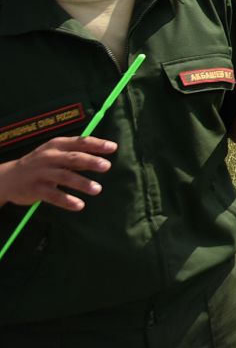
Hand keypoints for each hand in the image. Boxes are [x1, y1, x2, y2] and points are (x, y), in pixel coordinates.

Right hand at [0, 135, 116, 210]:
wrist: (8, 178)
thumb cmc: (40, 164)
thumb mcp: (55, 154)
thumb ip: (76, 155)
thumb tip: (102, 156)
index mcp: (57, 145)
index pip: (79, 142)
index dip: (97, 144)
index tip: (113, 147)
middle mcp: (49, 157)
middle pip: (73, 158)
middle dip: (90, 161)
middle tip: (107, 166)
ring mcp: (41, 173)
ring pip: (64, 177)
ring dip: (82, 183)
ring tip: (97, 189)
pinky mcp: (35, 189)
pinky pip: (53, 196)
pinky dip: (67, 201)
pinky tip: (79, 205)